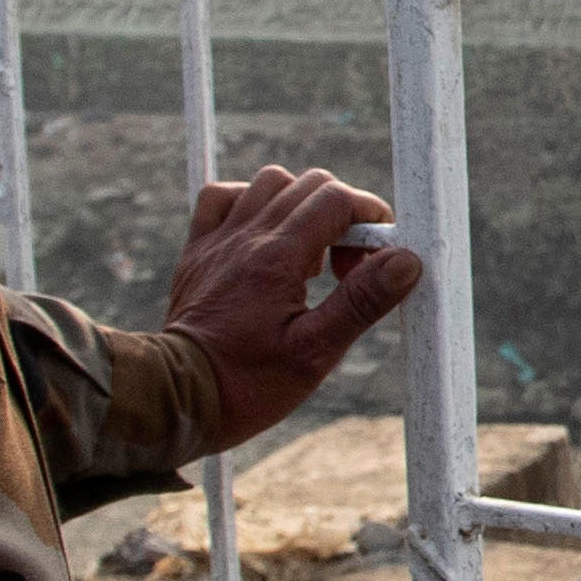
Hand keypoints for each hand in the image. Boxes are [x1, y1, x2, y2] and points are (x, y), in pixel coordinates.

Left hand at [162, 162, 424, 451]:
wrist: (176, 397)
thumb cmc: (246, 384)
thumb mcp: (316, 352)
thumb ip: (361, 301)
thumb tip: (404, 262)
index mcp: (277, 258)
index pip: (336, 199)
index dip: (369, 216)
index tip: (379, 253)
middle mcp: (246, 237)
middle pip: (309, 184)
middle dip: (343, 214)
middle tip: (349, 266)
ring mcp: (218, 241)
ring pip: (269, 183)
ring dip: (301, 205)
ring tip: (310, 254)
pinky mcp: (198, 252)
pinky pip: (222, 198)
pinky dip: (251, 203)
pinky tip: (265, 237)